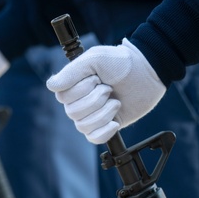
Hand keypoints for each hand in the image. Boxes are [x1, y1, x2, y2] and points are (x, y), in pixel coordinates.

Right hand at [45, 39, 165, 143]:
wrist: (147, 73)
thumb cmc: (120, 62)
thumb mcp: (94, 59)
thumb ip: (71, 72)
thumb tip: (51, 86)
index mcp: (73, 84)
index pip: (62, 97)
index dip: (80, 89)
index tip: (96, 77)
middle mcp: (78, 101)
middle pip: (73, 112)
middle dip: (95, 99)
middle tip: (109, 88)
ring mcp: (92, 115)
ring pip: (83, 126)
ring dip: (103, 113)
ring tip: (116, 101)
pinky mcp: (106, 126)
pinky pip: (94, 138)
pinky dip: (105, 131)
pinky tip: (115, 120)